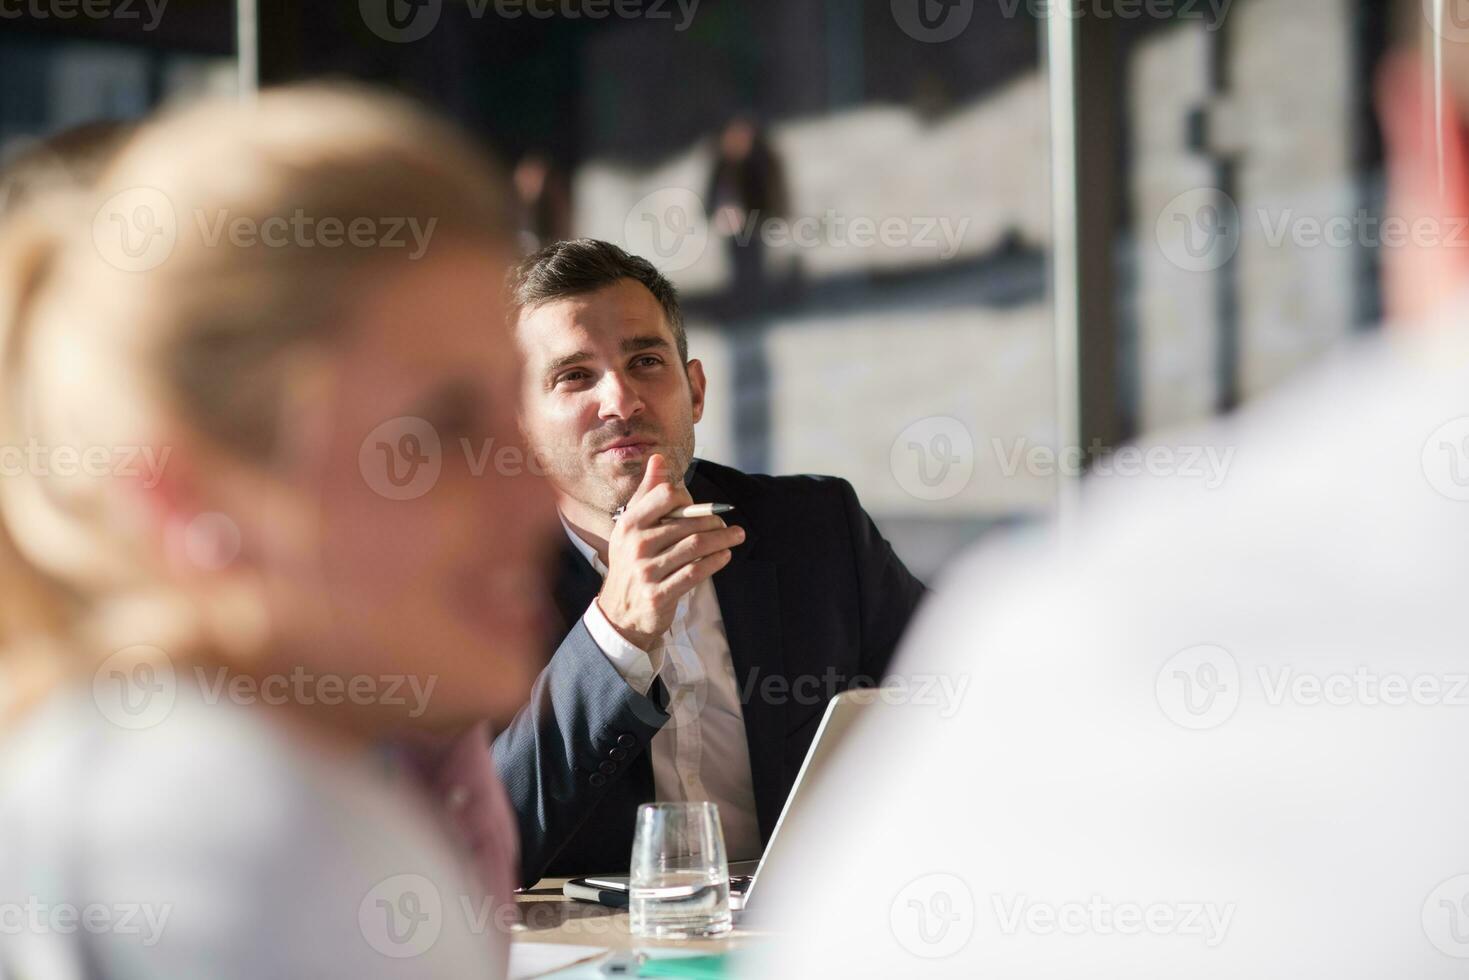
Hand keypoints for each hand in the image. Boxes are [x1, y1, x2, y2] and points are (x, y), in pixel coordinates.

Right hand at [597, 454, 744, 650]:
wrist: (619, 611)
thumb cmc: (631, 561)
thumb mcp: (631, 527)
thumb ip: (647, 493)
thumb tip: (658, 459)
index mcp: (629, 524)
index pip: (665, 495)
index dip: (688, 498)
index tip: (701, 507)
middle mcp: (636, 545)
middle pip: (687, 523)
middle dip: (714, 522)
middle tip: (729, 526)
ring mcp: (646, 571)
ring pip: (695, 546)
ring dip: (722, 540)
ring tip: (736, 537)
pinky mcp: (659, 594)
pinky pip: (695, 572)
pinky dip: (715, 562)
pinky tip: (725, 556)